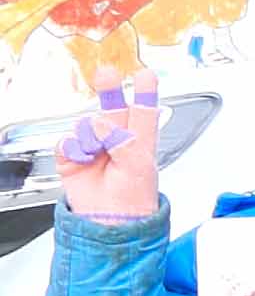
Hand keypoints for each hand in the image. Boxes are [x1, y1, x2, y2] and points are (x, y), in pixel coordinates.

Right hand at [56, 67, 159, 217]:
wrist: (111, 223)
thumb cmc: (133, 200)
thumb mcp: (139, 169)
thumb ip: (124, 143)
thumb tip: (102, 124)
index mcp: (140, 143)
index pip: (144, 112)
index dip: (145, 92)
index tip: (146, 74)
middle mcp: (116, 141)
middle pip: (113, 108)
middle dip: (110, 90)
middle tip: (107, 72)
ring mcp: (94, 147)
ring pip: (87, 125)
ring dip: (92, 137)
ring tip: (99, 155)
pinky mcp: (73, 157)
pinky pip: (67, 142)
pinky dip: (74, 149)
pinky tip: (83, 159)